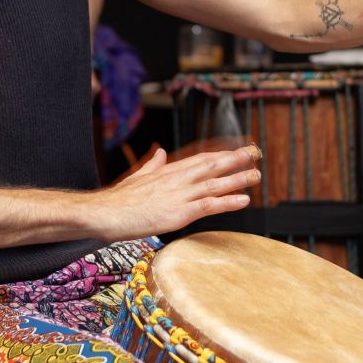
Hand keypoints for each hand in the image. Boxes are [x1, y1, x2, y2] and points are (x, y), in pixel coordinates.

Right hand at [95, 143, 261, 240]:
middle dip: (235, 158)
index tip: (236, 149)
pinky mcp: (179, 213)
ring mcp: (180, 195)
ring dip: (238, 178)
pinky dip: (228, 201)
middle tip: (255, 152)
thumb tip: (159, 152)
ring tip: (257, 174)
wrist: (105, 212)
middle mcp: (177, 179)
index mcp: (168, 171)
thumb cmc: (118, 199)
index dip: (220, 154)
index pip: (201, 158)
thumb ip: (152, 164)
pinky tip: (244, 199)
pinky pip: (209, 205)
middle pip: (212, 165)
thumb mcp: (137, 176)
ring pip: (215, 183)